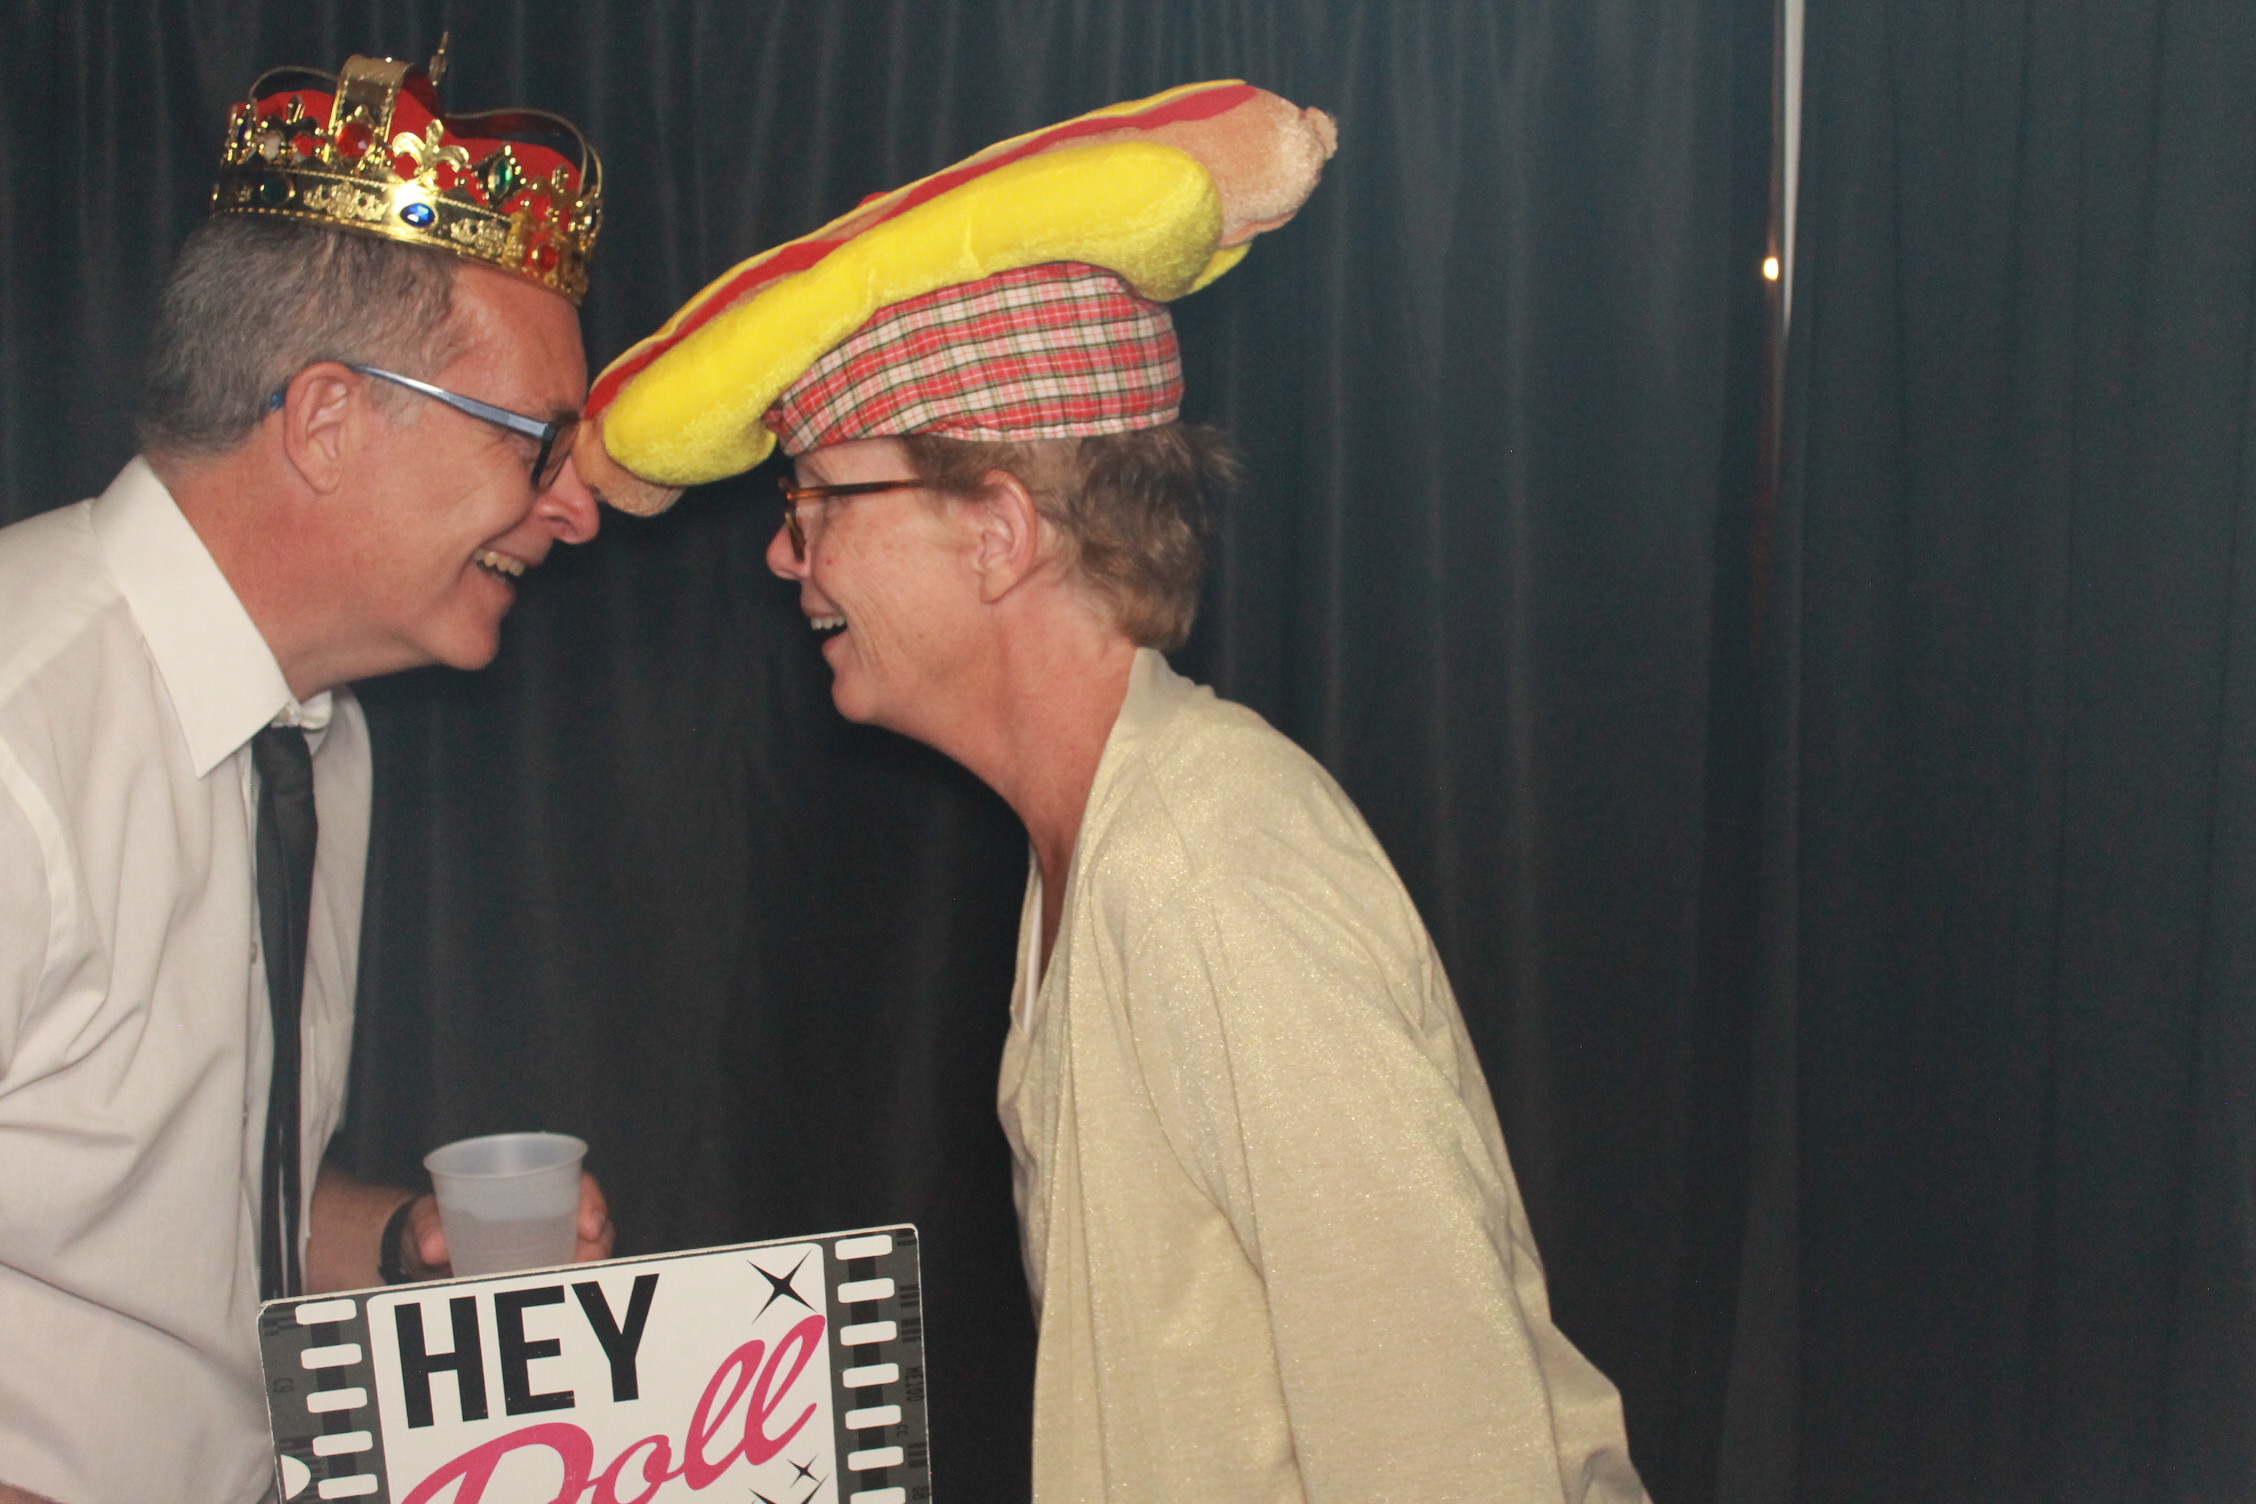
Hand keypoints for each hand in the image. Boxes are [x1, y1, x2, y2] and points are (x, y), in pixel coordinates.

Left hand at [405, 1170, 614, 1275]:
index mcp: (525, 1187)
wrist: (419, 1251)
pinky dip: (565, 1289)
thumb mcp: (425, 1217)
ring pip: (583, 1254)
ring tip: (568, 1289)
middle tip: (581, 1268)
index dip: (592, 1202)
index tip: (590, 1228)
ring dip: (584, 1270)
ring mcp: (544, 1247)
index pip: (576, 1185)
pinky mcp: (535, 1274)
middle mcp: (545, 1215)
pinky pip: (561, 1279)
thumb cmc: (430, 1222)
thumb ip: (428, 1227)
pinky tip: (557, 1304)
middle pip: (590, 1224)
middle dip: (596, 1246)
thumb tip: (433, 1248)